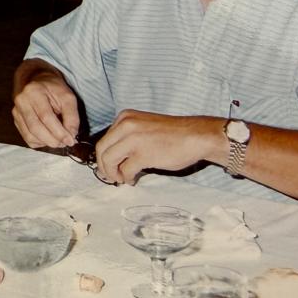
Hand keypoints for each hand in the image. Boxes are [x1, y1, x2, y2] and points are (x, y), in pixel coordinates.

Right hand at [11, 64, 79, 148]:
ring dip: (47, 143)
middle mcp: (21, 101)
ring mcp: (16, 111)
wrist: (37, 81)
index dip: (59, 131)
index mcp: (34, 91)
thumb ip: (71, 115)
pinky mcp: (16, 120)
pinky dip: (40, 142)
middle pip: (35, 128)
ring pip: (30, 135)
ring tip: (59, 141)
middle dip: (52, 140)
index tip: (70, 140)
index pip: (46, 116)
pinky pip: (27, 138)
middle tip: (65, 143)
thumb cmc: (54, 89)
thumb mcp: (67, 96)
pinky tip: (48, 137)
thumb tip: (71, 135)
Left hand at [93, 110, 223, 185]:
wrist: (196, 136)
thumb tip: (114, 158)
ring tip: (122, 179)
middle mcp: (125, 125)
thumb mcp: (143, 127)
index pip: (104, 139)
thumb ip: (127, 137)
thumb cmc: (173, 134)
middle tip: (110, 177)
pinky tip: (132, 180)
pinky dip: (126, 178)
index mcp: (124, 117)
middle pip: (102, 150)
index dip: (103, 156)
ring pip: (109, 160)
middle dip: (104, 167)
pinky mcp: (143, 154)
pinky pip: (125, 170)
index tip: (108, 167)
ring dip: (112, 173)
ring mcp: (133, 139)